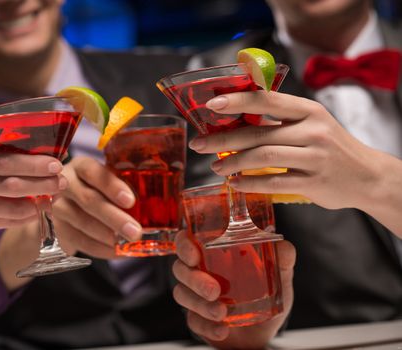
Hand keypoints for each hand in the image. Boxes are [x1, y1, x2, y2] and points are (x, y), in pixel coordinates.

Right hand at [0, 145, 66, 235]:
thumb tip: (46, 160)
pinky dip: (26, 216)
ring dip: (38, 204)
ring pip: (12, 208)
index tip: (56, 165)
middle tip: (62, 182)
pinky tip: (37, 210)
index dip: (34, 165)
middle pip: (13, 185)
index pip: (8, 162)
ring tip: (54, 197)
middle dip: (42, 184)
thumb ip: (2, 159)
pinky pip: (6, 222)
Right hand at [51, 156, 142, 258]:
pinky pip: (78, 240)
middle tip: (135, 232)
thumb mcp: (107, 181)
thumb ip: (124, 186)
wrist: (69, 206)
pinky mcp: (55, 227)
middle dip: (114, 218)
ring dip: (107, 236)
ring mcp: (56, 206)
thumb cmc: (97, 189)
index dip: (112, 187)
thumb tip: (154, 205)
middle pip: (89, 200)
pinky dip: (100, 248)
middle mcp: (65, 183)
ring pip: (82, 222)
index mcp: (82, 166)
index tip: (130, 201)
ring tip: (127, 243)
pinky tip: (116, 251)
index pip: (94, 172)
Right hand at [172, 231, 295, 348]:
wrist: (265, 328)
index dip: (184, 245)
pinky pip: (193, 321)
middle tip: (213, 290)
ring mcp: (195, 297)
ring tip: (221, 312)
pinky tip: (222, 329)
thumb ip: (282, 260)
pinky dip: (207, 326)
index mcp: (210, 254)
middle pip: (180, 269)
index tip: (194, 254)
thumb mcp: (278, 275)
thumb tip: (285, 247)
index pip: (186, 242)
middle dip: (194, 279)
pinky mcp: (197, 319)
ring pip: (182, 295)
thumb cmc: (264, 292)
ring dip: (200, 305)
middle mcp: (198, 272)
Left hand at [188, 91, 383, 210]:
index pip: (268, 101)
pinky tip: (235, 183)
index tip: (211, 106)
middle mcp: (313, 131)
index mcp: (309, 111)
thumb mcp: (312, 123)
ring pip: (263, 157)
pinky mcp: (314, 182)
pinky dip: (250, 183)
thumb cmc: (330, 147)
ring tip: (215, 167)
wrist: (367, 175)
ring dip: (233, 163)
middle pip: (258, 133)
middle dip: (223, 139)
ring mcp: (314, 157)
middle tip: (199, 144)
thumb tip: (235, 117)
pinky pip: (274, 182)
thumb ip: (279, 119)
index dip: (237, 101)